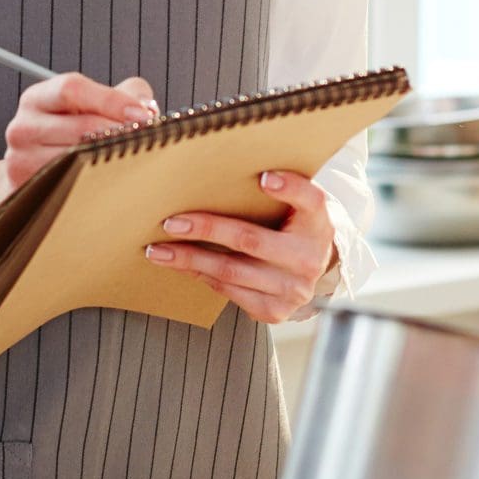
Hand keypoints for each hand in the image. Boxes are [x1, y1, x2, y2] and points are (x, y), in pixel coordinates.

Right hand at [1, 72, 158, 190]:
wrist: (36, 172)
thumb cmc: (73, 133)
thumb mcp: (95, 104)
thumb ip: (126, 93)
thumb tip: (146, 107)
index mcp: (38, 98)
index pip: (72, 89)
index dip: (111, 100)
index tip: (142, 114)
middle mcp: (24, 126)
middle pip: (79, 126)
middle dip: (120, 132)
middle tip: (148, 139)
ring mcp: (22, 160)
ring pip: (76, 159)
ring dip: (112, 159)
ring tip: (135, 157)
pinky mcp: (29, 189)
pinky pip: (71, 185)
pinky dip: (97, 180)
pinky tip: (115, 176)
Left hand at [144, 170, 337, 324]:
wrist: (312, 268)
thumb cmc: (292, 224)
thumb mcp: (296, 203)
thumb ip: (277, 187)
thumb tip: (219, 167)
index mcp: (319, 222)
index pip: (311, 200)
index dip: (289, 189)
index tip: (264, 178)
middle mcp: (309, 258)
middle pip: (252, 239)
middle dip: (207, 229)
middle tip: (172, 222)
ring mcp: (293, 290)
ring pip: (232, 271)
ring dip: (190, 259)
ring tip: (159, 250)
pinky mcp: (275, 311)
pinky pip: (230, 291)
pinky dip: (202, 276)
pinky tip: (182, 265)